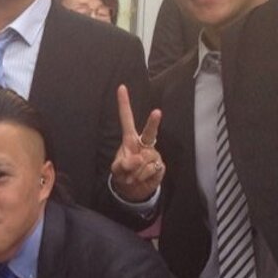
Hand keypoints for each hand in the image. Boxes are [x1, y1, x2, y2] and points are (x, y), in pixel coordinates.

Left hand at [110, 85, 164, 201]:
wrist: (133, 190)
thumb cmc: (123, 174)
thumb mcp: (117, 169)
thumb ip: (123, 164)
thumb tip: (137, 159)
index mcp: (130, 140)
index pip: (126, 119)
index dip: (124, 104)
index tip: (121, 87)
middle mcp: (144, 144)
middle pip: (150, 132)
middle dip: (153, 122)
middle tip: (157, 112)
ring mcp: (153, 154)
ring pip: (146, 159)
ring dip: (135, 171)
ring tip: (131, 176)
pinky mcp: (160, 165)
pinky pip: (150, 170)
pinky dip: (142, 176)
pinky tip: (141, 178)